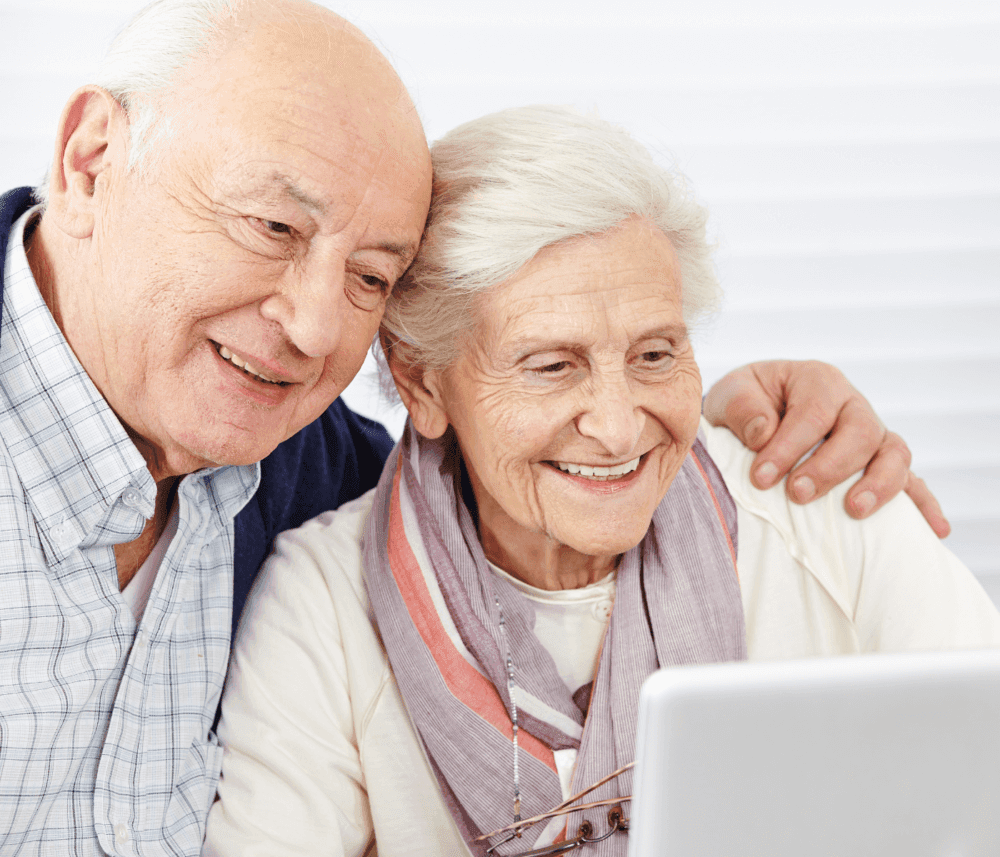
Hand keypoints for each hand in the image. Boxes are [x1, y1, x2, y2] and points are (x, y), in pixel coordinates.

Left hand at [703, 360, 949, 537]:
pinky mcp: (880, 464)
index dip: (790, 446)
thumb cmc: (743, 405)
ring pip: (894, 453)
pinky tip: (933, 529)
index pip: (814, 412)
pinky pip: (911, 481)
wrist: (751, 416)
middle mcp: (852, 405)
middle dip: (830, 467)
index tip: (762, 477)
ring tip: (854, 511)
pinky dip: (924, 503)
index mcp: (817, 381)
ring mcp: (872, 434)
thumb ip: (742, 407)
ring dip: (878, 484)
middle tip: (798, 494)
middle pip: (860, 432)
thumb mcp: (730, 394)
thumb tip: (763, 432)